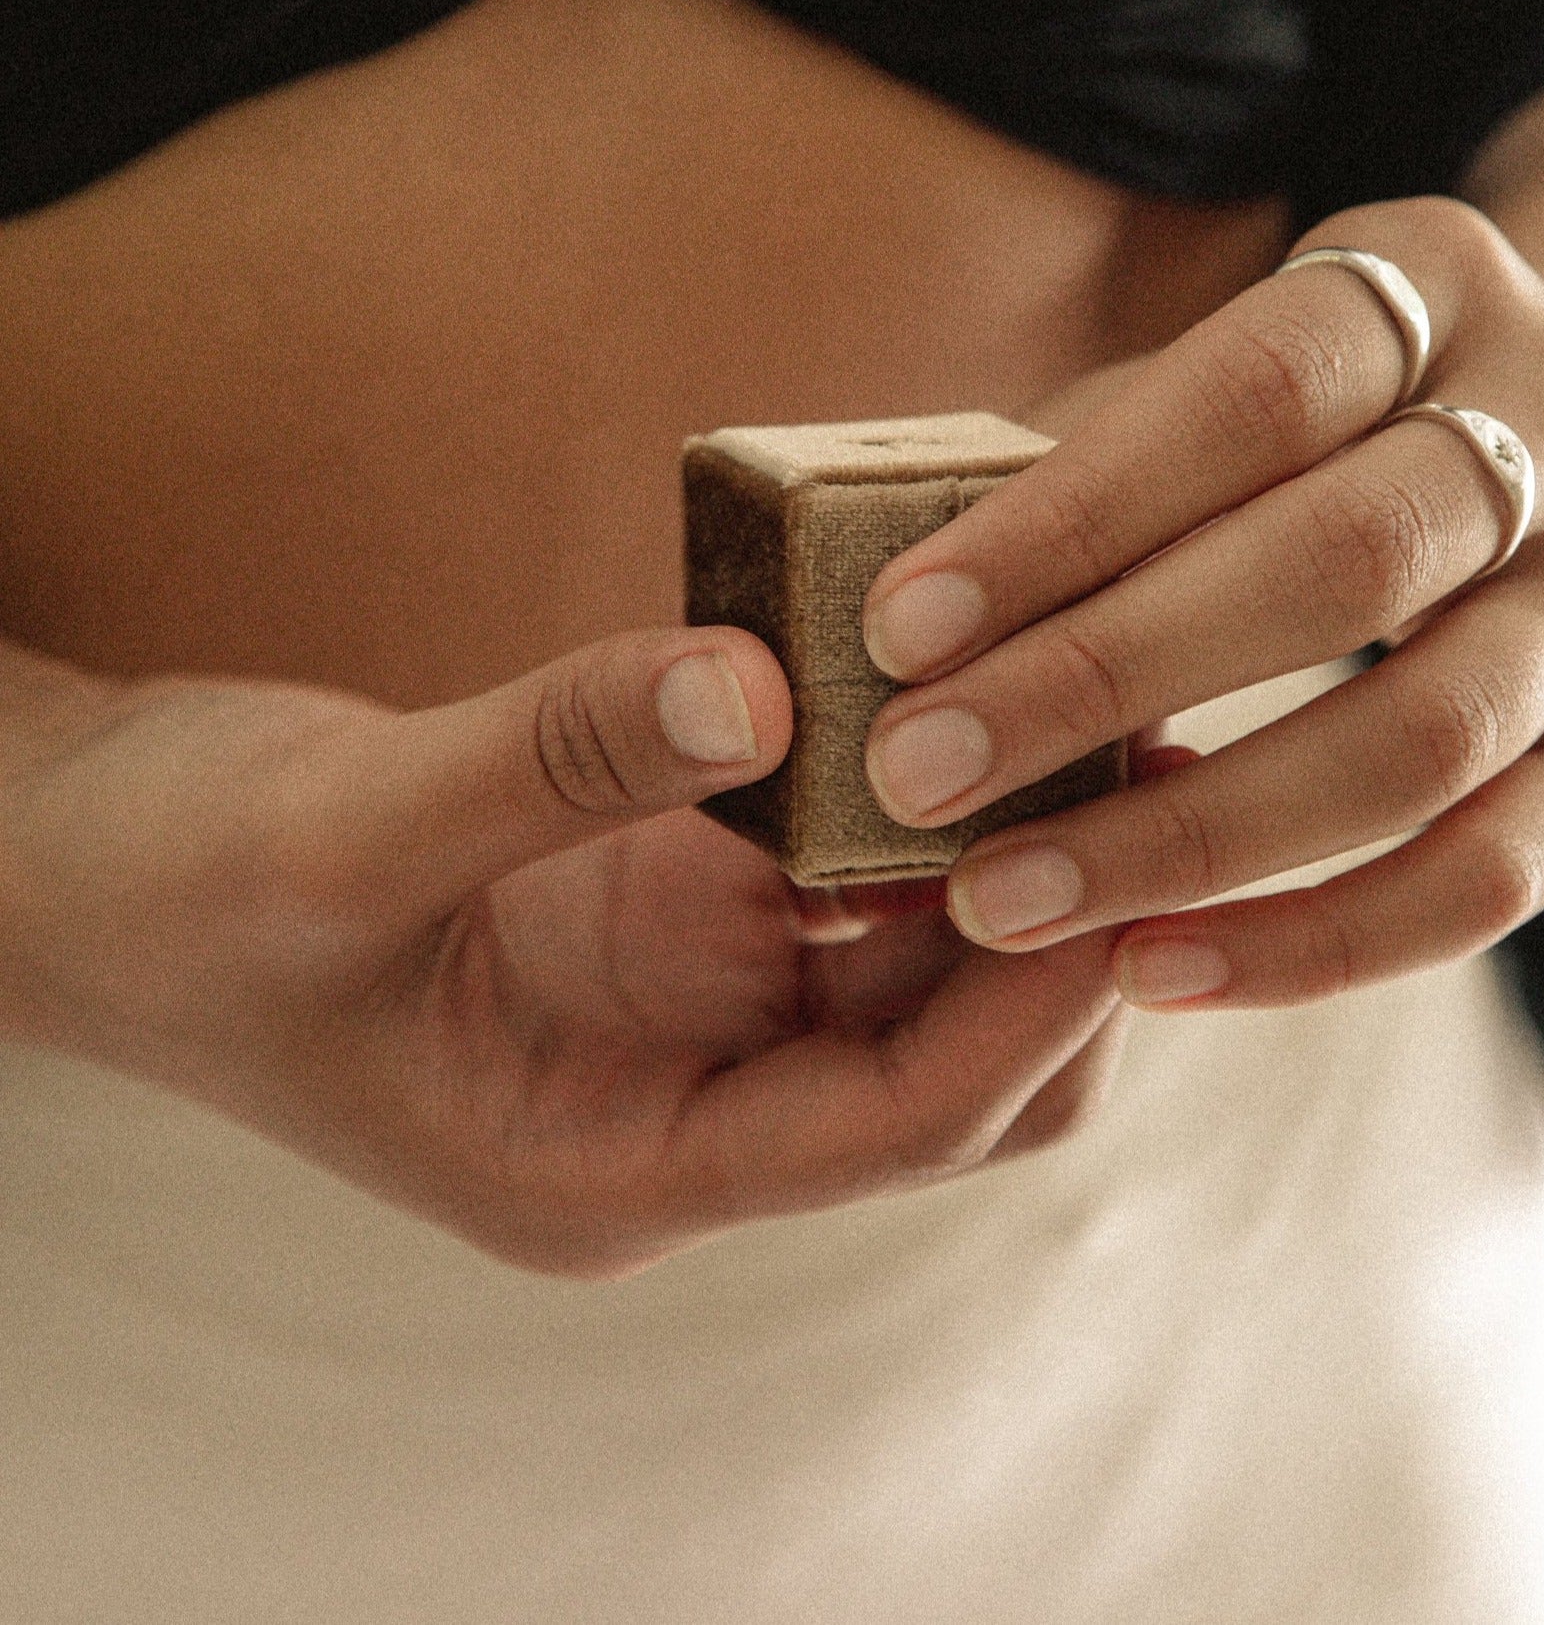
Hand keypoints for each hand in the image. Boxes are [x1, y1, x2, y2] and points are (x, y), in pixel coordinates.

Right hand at [0, 631, 1121, 1274]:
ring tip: (1074, 702)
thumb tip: (761, 683)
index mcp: (611, 1166)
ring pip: (916, 961)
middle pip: (948, 1064)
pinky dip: (907, 797)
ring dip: (993, 849)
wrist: (94, 861)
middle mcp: (682, 1103)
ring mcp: (689, 1004)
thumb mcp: (341, 831)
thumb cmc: (175, 893)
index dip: (1016, 1007)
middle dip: (1046, 933)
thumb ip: (550, 759)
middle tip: (1133, 762)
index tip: (1112, 864)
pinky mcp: (677, 910)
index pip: (883, 1126)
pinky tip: (947, 691)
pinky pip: (843, 870)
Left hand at [856, 69, 1543, 1012]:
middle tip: (913, 775)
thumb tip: (863, 615)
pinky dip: (1313, 946)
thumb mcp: (1227, 389)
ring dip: (1189, 838)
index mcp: (1433, 293)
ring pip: (1418, 743)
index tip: (898, 625)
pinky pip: (1487, 883)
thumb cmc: (1335, 430)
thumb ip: (1074, 470)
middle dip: (1102, 677)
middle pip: (1340, 564)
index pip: (1251, 393)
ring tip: (1000, 901)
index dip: (1071, 514)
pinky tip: (1147, 972)